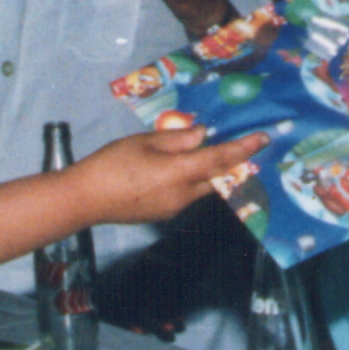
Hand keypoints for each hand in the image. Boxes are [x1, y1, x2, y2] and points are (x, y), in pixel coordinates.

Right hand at [83, 121, 264, 223]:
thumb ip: (177, 139)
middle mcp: (184, 195)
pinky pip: (188, 196)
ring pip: (203, 188)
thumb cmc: (112, 164)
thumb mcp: (144, 142)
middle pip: (217, 178)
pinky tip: (181, 170)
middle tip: (244, 147)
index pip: (220, 159)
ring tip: (210, 154)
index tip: (263, 139)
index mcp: (179, 172)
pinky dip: (192, 182)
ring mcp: (175, 208)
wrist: (85, 199)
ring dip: (210, 173)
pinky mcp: (164, 214)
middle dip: (231, 163)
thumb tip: (202, 135)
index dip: (243, 149)